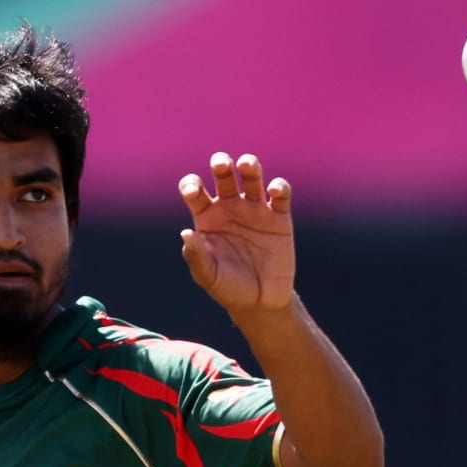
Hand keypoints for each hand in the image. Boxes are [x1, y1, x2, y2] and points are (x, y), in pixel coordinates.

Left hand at [177, 152, 295, 314]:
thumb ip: (196, 256)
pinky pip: (280, 195)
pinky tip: (274, 190)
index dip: (191, 184)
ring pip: (252, 177)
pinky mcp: (279, 218)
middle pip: (224, 175)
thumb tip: (186, 233)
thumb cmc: (228, 288)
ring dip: (249, 165)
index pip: (195, 190)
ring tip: (246, 165)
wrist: (262, 303)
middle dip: (222, 164)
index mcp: (207, 218)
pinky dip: (279, 187)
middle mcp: (229, 208)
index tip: (193, 191)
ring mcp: (255, 210)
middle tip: (222, 165)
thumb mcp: (208, 276)